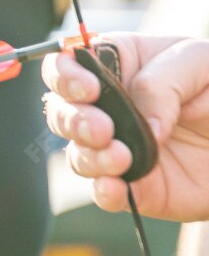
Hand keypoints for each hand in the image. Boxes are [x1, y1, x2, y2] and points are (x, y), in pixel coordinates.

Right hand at [44, 34, 208, 219]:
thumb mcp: (201, 63)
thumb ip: (163, 82)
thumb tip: (142, 123)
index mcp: (117, 64)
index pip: (68, 63)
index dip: (65, 75)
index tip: (87, 90)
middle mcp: (108, 106)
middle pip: (60, 111)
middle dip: (72, 120)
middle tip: (102, 129)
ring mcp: (116, 146)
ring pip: (76, 153)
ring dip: (89, 157)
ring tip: (121, 158)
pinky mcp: (134, 184)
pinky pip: (104, 192)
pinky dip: (104, 191)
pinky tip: (115, 187)